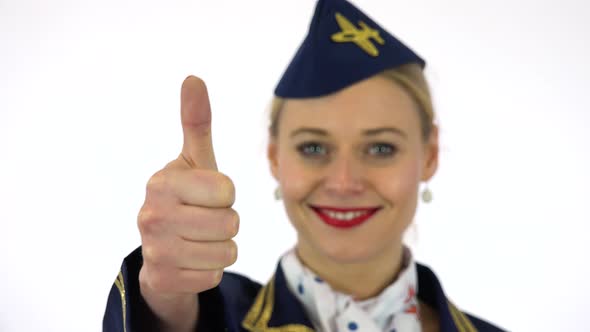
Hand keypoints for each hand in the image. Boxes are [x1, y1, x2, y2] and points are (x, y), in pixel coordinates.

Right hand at [137, 76, 238, 331]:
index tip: (206, 194)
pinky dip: (210, 270)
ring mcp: (155, 250)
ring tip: (198, 239)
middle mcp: (152, 215)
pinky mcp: (163, 279)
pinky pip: (215, 275)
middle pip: (231, 222)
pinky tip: (191, 260)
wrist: (161, 251)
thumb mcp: (194, 161)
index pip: (227, 190)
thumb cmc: (187, 197)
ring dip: (220, 247)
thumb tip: (194, 77)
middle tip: (203, 219)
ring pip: (228, 251)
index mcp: (162, 182)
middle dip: (226, 222)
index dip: (225, 194)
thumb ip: (197, 122)